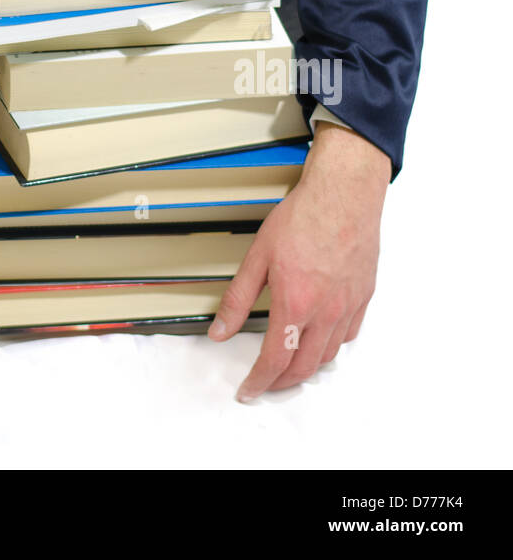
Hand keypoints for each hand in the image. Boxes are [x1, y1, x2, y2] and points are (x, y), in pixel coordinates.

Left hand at [208, 123, 390, 399]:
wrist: (344, 194)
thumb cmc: (303, 217)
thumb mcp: (258, 256)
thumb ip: (238, 298)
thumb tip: (220, 329)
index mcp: (295, 303)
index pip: (275, 360)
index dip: (259, 381)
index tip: (249, 390)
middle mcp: (325, 312)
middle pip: (304, 367)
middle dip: (281, 383)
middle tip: (265, 383)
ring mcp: (348, 306)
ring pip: (329, 356)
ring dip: (307, 368)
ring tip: (289, 365)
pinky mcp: (363, 296)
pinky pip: (349, 335)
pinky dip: (332, 346)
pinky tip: (321, 338)